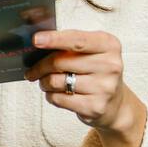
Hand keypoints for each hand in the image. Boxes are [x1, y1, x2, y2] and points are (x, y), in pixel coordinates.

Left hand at [24, 30, 147, 146]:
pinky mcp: (95, 107)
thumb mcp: (91, 51)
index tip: (36, 40)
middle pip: (61, 61)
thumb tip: (38, 43)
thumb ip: (70, 44)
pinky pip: (59, 99)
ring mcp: (104, 88)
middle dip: (40, 66)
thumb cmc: (96, 72)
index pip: (77, 40)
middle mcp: (110, 65)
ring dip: (44, 82)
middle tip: (33, 70)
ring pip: (56, 81)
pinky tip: (56, 94)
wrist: (114, 104)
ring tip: (46, 82)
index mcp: (109, 45)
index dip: (54, 39)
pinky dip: (51, 96)